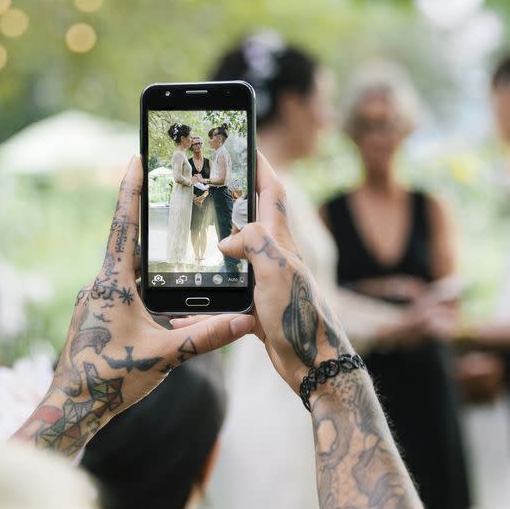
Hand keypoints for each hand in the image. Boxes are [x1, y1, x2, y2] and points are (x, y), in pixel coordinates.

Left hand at [14, 156, 254, 454]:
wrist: (71, 406)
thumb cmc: (110, 379)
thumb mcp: (164, 356)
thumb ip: (205, 337)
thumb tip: (243, 322)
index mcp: (112, 285)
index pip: (124, 228)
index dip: (130, 191)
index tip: (135, 158)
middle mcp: (100, 286)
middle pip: (126, 243)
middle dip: (146, 217)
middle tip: (165, 189)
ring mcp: (96, 301)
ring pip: (125, 268)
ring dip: (146, 253)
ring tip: (170, 238)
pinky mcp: (97, 315)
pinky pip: (122, 288)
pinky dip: (141, 281)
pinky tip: (158, 291)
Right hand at [173, 152, 352, 392]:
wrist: (313, 364)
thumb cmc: (300, 317)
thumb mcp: (277, 271)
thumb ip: (254, 243)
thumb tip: (227, 241)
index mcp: (281, 243)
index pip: (272, 193)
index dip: (260, 166)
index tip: (247, 143)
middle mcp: (276, 258)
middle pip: (253, 219)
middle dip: (234, 198)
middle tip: (210, 184)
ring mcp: (268, 282)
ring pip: (240, 255)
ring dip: (220, 242)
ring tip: (196, 233)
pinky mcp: (260, 307)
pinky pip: (232, 291)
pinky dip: (214, 290)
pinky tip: (197, 296)